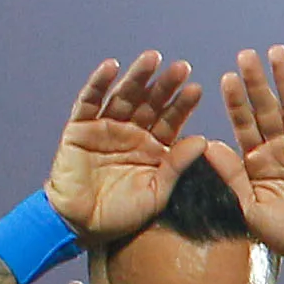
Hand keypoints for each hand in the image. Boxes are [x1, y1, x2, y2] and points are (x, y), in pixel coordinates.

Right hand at [46, 52, 205, 244]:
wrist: (83, 225)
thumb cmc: (123, 214)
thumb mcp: (157, 192)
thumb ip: (177, 166)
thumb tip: (203, 141)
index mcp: (153, 147)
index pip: (170, 120)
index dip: (182, 105)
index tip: (196, 89)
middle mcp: (131, 132)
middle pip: (150, 102)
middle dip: (164, 85)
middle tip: (181, 67)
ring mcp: (105, 127)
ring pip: (123, 96)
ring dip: (137, 76)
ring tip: (152, 58)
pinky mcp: (80, 127)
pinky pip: (89, 101)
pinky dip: (98, 83)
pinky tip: (111, 67)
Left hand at [217, 45, 283, 261]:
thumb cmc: (283, 233)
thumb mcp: (249, 207)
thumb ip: (231, 176)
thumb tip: (207, 144)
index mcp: (258, 160)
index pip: (244, 123)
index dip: (236, 101)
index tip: (226, 78)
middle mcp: (281, 148)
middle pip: (267, 108)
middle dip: (257, 82)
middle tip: (246, 55)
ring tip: (277, 53)